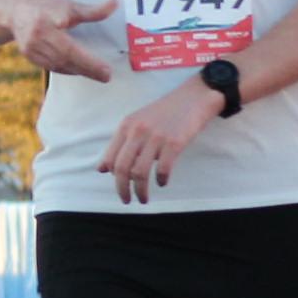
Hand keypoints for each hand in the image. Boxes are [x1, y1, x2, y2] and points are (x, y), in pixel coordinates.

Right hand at [14, 0, 117, 81]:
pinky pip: (51, 66)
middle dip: (88, 68)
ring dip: (79, 71)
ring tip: (98, 74)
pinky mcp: (28, 56)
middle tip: (107, 75)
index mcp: (45, 22)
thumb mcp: (67, 4)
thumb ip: (91, 11)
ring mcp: (30, 49)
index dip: (87, 59)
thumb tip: (115, 4)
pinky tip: (80, 70)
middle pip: (65, 58)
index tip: (105, 68)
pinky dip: (67, 69)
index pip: (70, 46)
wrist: (12, 9)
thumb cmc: (42, 4)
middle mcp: (36, 37)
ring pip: (58, 65)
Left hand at [97, 78, 224, 203]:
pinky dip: (161, 180)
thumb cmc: (165, 112)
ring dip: (140, 191)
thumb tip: (103, 169)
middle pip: (122, 168)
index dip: (113, 177)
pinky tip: (162, 183)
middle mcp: (138, 131)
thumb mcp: (138, 122)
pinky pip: (163, 169)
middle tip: (126, 201)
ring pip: (140, 172)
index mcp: (127, 126)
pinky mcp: (175, 143)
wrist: (194, 97)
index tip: (119, 187)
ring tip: (144, 199)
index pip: (111, 158)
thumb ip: (121, 143)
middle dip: (122, 189)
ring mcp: (156, 137)